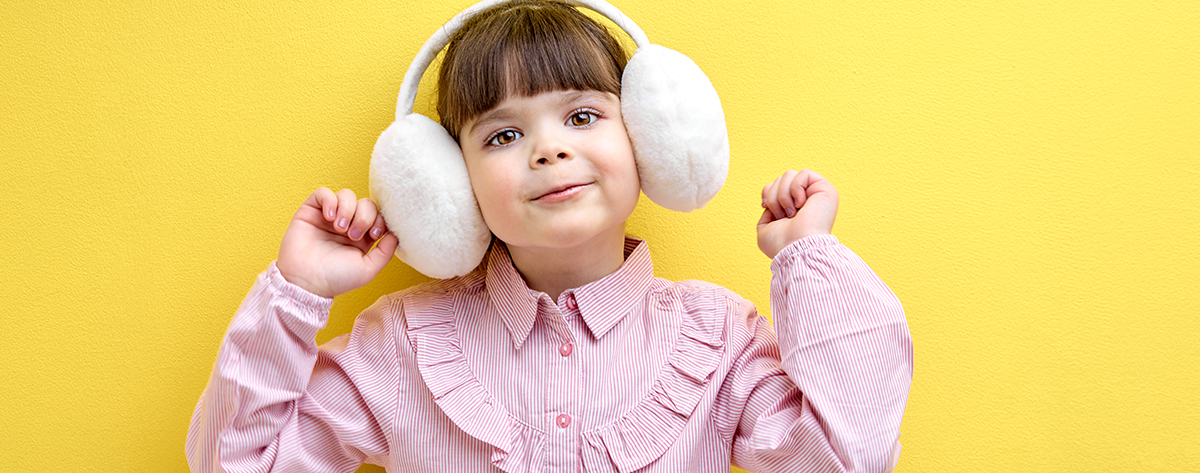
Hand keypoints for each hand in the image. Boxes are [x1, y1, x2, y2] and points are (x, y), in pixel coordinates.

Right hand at [276, 188, 397, 297]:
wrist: (306, 282)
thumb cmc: (335, 279)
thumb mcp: (368, 269)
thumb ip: (385, 251)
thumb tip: (395, 234)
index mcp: (362, 237)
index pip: (378, 215)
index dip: (379, 220)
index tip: (373, 235)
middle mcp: (347, 224)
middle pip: (365, 203)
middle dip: (364, 217)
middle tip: (352, 235)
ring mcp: (329, 217)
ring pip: (347, 195)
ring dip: (347, 209)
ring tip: (339, 228)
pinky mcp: (311, 211)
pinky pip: (323, 193)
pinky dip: (330, 201)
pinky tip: (329, 217)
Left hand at [757, 169, 838, 258]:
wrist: (795, 248)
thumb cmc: (781, 244)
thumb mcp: (765, 228)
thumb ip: (767, 213)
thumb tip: (772, 201)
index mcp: (793, 208)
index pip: (776, 185)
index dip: (768, 192)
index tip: (766, 207)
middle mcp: (805, 200)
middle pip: (781, 178)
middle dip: (774, 196)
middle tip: (782, 215)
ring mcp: (816, 194)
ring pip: (790, 174)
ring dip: (783, 194)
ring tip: (791, 212)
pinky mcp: (825, 189)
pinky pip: (804, 173)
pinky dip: (796, 188)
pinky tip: (801, 205)